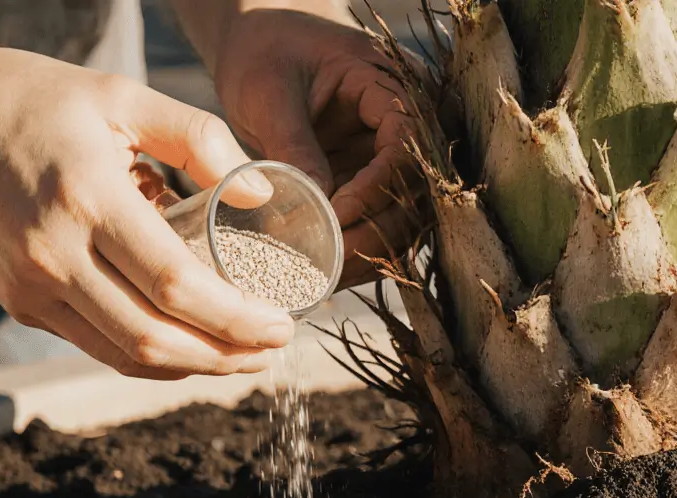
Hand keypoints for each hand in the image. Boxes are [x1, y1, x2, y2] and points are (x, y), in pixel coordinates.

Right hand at [0, 37, 294, 379]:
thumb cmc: (36, 100)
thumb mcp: (123, 97)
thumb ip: (200, 138)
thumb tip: (259, 195)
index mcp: (88, 198)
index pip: (176, 284)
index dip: (238, 318)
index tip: (283, 323)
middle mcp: (54, 253)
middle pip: (155, 336)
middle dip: (227, 355)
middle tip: (275, 348)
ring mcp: (31, 286)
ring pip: (126, 354)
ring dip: (194, 367)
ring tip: (245, 356)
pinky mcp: (19, 301)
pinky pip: (97, 346)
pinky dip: (152, 357)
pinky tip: (193, 346)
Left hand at [210, 9, 418, 289]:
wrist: (261, 43)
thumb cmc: (266, 51)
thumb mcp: (269, 90)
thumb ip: (293, 143)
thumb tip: (315, 206)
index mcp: (394, 86)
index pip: (408, 145)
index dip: (380, 186)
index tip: (339, 212)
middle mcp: (409, 127)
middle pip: (415, 193)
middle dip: (375, 232)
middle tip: (328, 261)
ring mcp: (394, 162)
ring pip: (403, 221)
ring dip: (368, 253)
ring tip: (323, 275)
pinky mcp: (375, 187)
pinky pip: (379, 228)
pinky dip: (356, 254)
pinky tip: (324, 274)